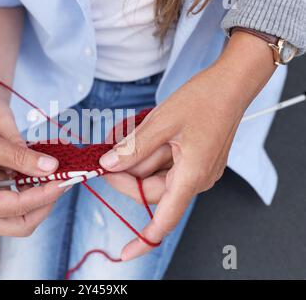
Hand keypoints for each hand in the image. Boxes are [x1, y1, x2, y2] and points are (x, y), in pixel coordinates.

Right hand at [0, 112, 62, 235]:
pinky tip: (32, 177)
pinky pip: (8, 208)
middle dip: (44, 205)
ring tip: (49, 178)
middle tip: (60, 183)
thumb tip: (50, 167)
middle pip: (20, 224)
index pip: (18, 207)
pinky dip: (24, 195)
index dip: (46, 194)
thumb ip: (20, 157)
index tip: (65, 180)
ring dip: (36, 200)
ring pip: (16, 218)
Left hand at [100, 32, 275, 260]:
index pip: (164, 219)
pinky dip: (149, 153)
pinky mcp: (194, 159)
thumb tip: (108, 165)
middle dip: (127, 175)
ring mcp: (196, 169)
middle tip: (107, 155)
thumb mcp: (161, 123)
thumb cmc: (203, 100)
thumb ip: (132, 148)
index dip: (144, 239)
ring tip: (127, 134)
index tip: (125, 253)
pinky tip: (142, 135)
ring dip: (137, 159)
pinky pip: (164, 164)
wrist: (231, 84)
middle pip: (151, 191)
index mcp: (191, 176)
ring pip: (155, 175)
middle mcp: (196, 179)